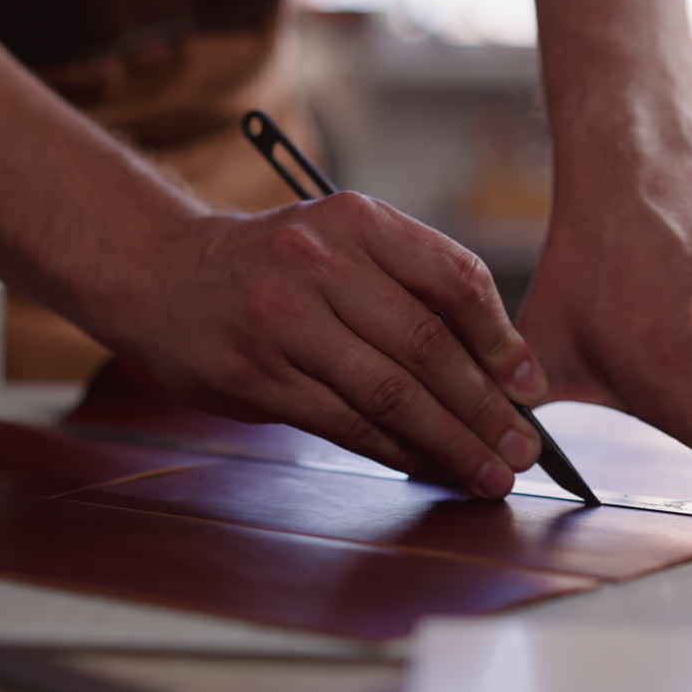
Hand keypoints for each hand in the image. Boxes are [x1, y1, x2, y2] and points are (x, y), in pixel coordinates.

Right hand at [89, 192, 549, 497]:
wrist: (161, 271)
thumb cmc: (269, 262)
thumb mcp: (338, 238)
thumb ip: (406, 284)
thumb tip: (492, 365)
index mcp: (356, 220)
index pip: (454, 279)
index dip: (503, 339)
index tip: (530, 385)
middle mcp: (321, 263)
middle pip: (428, 345)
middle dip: (485, 406)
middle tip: (523, 447)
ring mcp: (284, 320)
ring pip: (390, 392)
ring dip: (449, 441)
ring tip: (487, 471)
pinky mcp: (258, 374)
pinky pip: (345, 423)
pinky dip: (395, 450)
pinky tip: (426, 466)